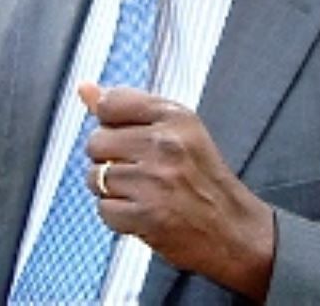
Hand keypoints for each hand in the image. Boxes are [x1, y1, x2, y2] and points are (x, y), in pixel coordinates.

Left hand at [80, 83, 275, 300]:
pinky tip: (142, 211)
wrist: (234, 230)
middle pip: (96, 141)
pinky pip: (103, 209)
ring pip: (95, 177)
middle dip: (108, 159)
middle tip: (138, 170)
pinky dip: (117, 215)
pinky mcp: (148, 215)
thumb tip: (85, 89)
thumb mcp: (176, 130)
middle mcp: (166, 143)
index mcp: (174, 116)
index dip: (110, 124)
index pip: (110, 103)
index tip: (127, 137)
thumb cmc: (203, 179)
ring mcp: (156, 180)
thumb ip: (127, 108)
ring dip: (111, 190)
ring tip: (141, 192)